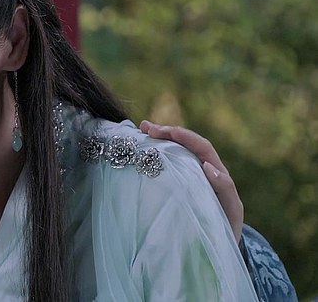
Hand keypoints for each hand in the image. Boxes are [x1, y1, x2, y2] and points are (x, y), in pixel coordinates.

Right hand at [140, 120, 243, 242]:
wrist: (219, 246)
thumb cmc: (226, 228)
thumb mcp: (231, 210)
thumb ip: (224, 190)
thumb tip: (208, 167)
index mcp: (217, 174)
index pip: (203, 148)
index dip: (186, 137)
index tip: (167, 133)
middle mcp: (204, 170)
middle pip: (187, 144)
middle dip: (168, 132)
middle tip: (146, 128)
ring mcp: (191, 176)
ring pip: (177, 151)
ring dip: (161, 138)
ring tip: (142, 130)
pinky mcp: (180, 184)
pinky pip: (170, 164)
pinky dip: (157, 153)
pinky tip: (143, 148)